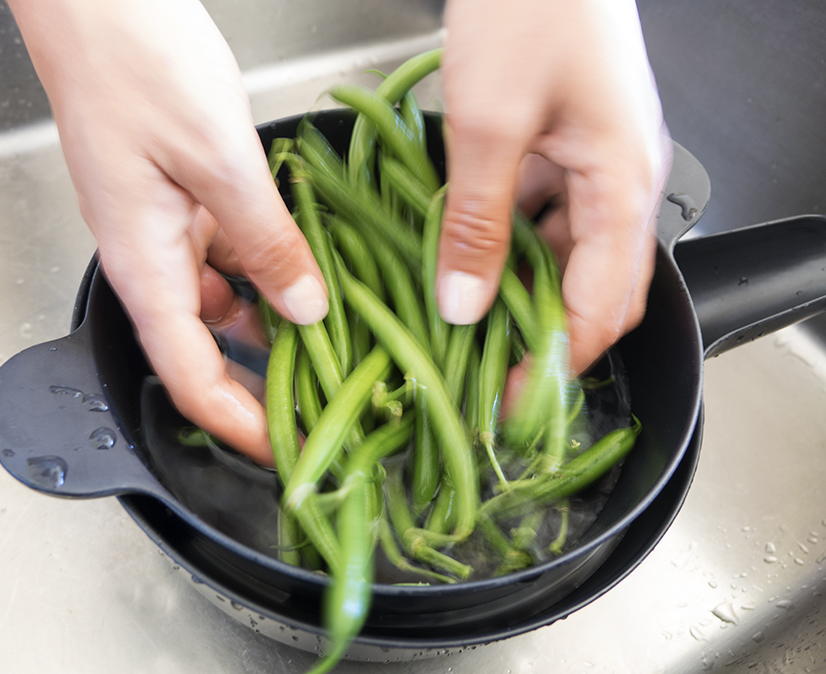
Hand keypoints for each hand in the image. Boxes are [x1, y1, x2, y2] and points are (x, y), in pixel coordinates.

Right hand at [8, 0, 328, 464]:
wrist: (100, 1)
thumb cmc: (136, 64)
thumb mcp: (217, 160)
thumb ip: (265, 241)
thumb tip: (305, 307)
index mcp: (145, 265)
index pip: (190, 377)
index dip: (238, 425)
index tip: (289, 451)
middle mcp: (154, 259)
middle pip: (208, 352)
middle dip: (262, 386)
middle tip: (325, 404)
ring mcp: (169, 230)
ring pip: (225, 306)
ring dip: (273, 330)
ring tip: (332, 348)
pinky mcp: (186, 200)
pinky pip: (231, 259)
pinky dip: (270, 275)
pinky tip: (309, 276)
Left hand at [438, 0, 671, 380]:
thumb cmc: (530, 6)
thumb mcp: (488, 126)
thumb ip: (477, 222)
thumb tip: (464, 303)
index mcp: (622, 187)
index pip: (602, 309)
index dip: (556, 364)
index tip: (510, 400)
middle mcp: (620, 182)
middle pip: (591, 288)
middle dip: (540, 332)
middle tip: (483, 363)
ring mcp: (596, 162)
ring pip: (562, 253)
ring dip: (516, 285)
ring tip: (463, 312)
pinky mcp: (567, 143)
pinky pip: (543, 212)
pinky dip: (506, 238)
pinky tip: (464, 245)